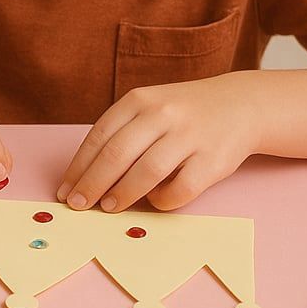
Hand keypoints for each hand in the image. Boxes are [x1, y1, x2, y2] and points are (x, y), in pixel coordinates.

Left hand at [56, 74, 262, 212]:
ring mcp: (189, 136)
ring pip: (147, 172)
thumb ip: (122, 133)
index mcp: (139, 100)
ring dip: (122, 194)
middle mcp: (162, 114)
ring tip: (108, 207)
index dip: (79, 166)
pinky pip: (181, 188)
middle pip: (117, 155)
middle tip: (78, 205)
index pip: (99, 136)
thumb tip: (85, 176)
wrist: (241, 105)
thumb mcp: (149, 108)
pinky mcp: (213, 160)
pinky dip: (162, 200)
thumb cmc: (182, 113)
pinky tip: (154, 201)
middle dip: (92, 184)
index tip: (65, 190)